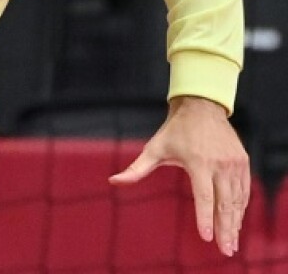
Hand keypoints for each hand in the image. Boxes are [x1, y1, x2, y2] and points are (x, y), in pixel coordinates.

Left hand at [109, 96, 250, 256]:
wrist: (201, 107)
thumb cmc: (174, 130)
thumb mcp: (154, 148)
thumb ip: (136, 169)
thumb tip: (113, 181)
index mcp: (198, 162)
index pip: (204, 197)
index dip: (205, 218)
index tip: (206, 237)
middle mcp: (220, 164)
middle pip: (225, 204)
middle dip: (226, 229)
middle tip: (226, 250)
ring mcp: (234, 163)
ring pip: (237, 200)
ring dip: (235, 222)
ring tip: (232, 242)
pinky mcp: (242, 162)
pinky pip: (244, 190)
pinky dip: (241, 207)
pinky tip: (236, 221)